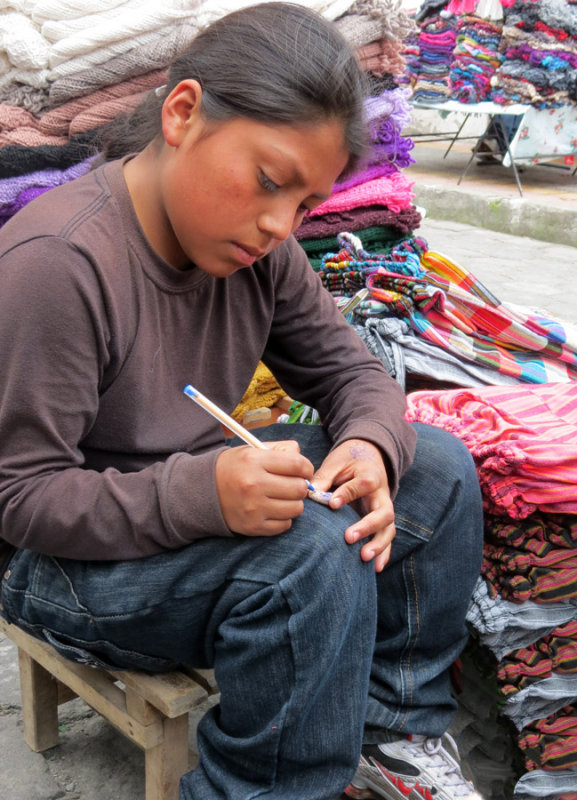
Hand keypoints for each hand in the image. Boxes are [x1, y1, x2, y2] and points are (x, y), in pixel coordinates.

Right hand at [215, 440, 312, 535]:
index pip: (297, 464)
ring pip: (296, 509)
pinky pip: (285, 525)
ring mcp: (253, 508)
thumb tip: (305, 465)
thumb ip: (281, 450)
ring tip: (282, 497)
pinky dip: (283, 518)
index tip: (304, 470)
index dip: (307, 467)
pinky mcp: (253, 526)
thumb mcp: (252, 450)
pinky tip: (273, 509)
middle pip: (299, 488)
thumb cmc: (234, 468)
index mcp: (254, 460)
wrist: (203, 491)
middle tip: (292, 484)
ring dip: (294, 503)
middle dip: (300, 486)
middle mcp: (254, 484)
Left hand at [312, 439, 394, 571]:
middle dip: (367, 526)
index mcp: (370, 475)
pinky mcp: (382, 521)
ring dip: (378, 544)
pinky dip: (384, 553)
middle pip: (384, 512)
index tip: (332, 503)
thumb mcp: (336, 462)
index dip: (348, 494)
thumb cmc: (349, 460)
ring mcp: (384, 509)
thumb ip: (325, 476)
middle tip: (348, 537)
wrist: (368, 456)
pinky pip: (387, 538)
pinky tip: (375, 568)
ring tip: (363, 557)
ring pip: (388, 528)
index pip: (362, 485)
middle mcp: (381, 495)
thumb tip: (309, 492)